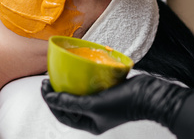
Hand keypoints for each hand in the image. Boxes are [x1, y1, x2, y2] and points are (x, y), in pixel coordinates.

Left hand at [41, 75, 191, 134]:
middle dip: (56, 93)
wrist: (149, 94)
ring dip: (67, 86)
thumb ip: (71, 103)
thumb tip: (51, 98)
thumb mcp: (93, 105)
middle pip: (67, 105)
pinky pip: (88, 86)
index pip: (62, 115)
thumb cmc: (123, 103)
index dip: (50, 102)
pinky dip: (81, 80)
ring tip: (58, 74)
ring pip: (77, 95)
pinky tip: (76, 70)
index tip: (45, 87)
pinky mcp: (106, 91)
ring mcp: (99, 103)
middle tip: (47, 79)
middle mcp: (93, 115)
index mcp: (89, 123)